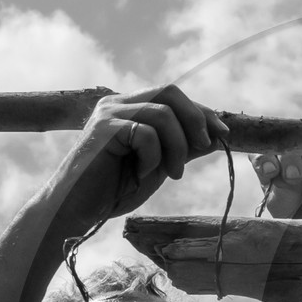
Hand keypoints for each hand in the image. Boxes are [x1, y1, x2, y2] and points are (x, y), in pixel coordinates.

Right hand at [59, 85, 226, 227]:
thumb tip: (215, 136)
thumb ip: (182, 148)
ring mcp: (109, 113)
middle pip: (170, 91)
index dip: (202, 112)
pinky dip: (153, 157)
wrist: (78, 211)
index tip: (223, 134)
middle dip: (196, 119)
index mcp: (130, 107)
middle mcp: (118, 103)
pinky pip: (146, 133)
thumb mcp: (159, 166)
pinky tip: (140, 174)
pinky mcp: (103, 128)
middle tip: (205, 147)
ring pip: (163, 113)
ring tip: (172, 174)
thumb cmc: (114, 190)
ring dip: (178, 147)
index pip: (173, 97)